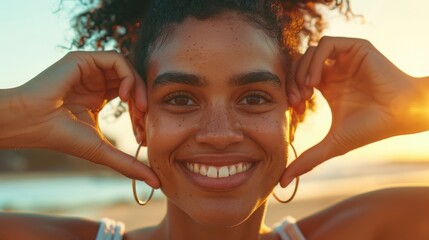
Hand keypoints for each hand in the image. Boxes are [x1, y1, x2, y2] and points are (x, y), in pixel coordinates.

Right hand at [1, 51, 159, 187]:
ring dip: (139, 88)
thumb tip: (156, 183)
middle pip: (133, 83)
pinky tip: (125, 96)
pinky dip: (128, 76)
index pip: (131, 98)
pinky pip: (117, 59)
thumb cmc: (62, 137)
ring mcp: (90, 70)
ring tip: (139, 107)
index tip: (142, 132)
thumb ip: (129, 164)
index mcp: (98, 97)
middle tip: (145, 119)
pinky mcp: (85, 60)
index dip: (141, 113)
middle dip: (144, 101)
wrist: (32, 123)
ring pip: (128, 70)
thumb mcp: (102, 151)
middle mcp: (96, 82)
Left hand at [282, 37, 426, 186]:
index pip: (297, 80)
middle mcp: (333, 70)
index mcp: (326, 85)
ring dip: (301, 71)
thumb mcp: (332, 144)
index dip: (290, 91)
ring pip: (309, 52)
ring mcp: (343, 58)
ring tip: (306, 92)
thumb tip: (283, 183)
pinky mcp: (354, 48)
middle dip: (292, 81)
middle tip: (296, 100)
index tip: (294, 108)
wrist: (400, 115)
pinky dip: (315, 60)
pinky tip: (315, 81)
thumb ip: (307, 160)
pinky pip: (325, 44)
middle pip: (299, 64)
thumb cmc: (370, 128)